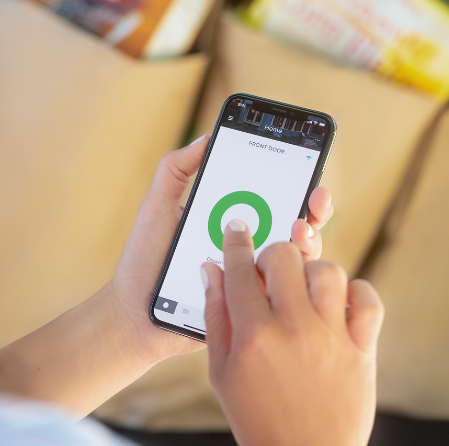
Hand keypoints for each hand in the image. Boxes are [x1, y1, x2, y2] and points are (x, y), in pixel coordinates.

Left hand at [108, 135, 334, 364]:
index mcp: (232, 223)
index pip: (273, 199)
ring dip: (309, 240)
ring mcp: (251, 279)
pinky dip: (292, 279)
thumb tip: (208, 136)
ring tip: (299, 229)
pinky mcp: (249, 307)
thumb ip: (176, 170)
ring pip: (297, 260)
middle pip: (296, 227)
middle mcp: (249, 249)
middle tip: (316, 198)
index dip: (296, 183)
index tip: (307, 168)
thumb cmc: (144, 259)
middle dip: (315, 209)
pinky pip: (280, 295)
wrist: (133, 312)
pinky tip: (286, 264)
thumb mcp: (157, 206)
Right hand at [202, 222, 383, 445]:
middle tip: (268, 274)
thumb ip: (216, 316)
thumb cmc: (258, 417)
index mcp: (254, 335)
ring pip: (326, 269)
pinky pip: (367, 298)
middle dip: (271, 255)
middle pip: (284, 256)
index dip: (236, 241)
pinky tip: (336, 304)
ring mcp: (332, 337)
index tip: (237, 228)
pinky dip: (354, 292)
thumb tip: (212, 271)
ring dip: (310, 272)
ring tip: (302, 292)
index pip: (240, 269)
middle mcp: (294, 329)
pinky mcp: (362, 348)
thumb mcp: (222, 371)